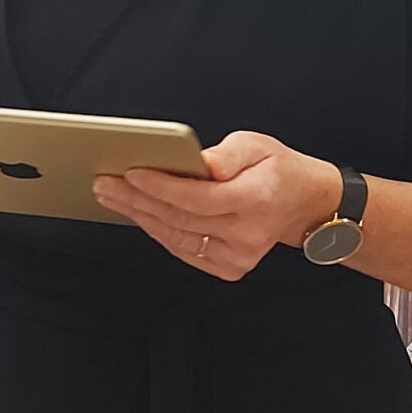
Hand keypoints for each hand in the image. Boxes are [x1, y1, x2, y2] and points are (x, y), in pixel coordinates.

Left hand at [94, 131, 340, 280]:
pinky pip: (184, 248)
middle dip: (137, 199)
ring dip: (140, 216)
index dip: (159, 186)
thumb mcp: (255, 145)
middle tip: (105, 183)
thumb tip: (192, 164)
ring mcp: (237, 256)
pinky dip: (158, 231)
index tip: (129, 173)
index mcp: (254, 200)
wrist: (306, 204)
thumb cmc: (278, 170)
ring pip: (176, 236)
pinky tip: (139, 214)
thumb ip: (223, 156)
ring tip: (113, 197)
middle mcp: (246, 234)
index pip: (195, 197)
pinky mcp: (229, 267)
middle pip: (179, 218)